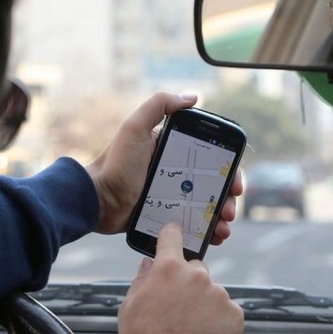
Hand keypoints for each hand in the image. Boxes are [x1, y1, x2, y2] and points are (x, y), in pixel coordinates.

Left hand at [86, 92, 242, 242]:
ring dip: (221, 217)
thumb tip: (192, 97)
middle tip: (229, 209)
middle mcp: (175, 173)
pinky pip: (191, 224)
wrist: (96, 201)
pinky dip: (207, 230)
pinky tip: (213, 236)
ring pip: (206, 206)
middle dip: (228, 197)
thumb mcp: (134, 128)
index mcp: (173, 151)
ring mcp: (171, 197)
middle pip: (213, 185)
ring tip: (223, 226)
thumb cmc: (114, 164)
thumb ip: (158, 105)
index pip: (211, 158)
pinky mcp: (164, 217)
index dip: (229, 170)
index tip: (236, 182)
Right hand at [118, 223, 243, 333]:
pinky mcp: (235, 313)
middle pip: (195, 268)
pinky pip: (226, 310)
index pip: (172, 236)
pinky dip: (218, 320)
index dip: (171, 236)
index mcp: (168, 269)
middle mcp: (197, 275)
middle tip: (177, 307)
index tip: (173, 236)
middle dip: (187, 282)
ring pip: (211, 291)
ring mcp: (218, 294)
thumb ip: (142, 280)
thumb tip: (149, 264)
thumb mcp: (130, 307)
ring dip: (203, 303)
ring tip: (190, 328)